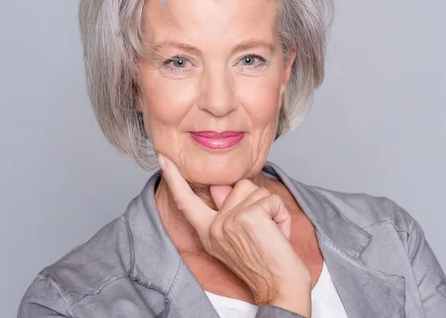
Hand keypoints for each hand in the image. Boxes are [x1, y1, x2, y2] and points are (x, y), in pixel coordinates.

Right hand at [158, 154, 311, 316]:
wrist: (280, 287)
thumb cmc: (265, 263)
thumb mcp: (236, 237)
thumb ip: (226, 210)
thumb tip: (220, 187)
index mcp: (207, 232)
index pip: (186, 201)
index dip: (174, 178)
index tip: (163, 158)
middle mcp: (214, 227)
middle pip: (238, 187)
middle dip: (258, 203)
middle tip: (263, 231)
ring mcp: (229, 221)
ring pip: (257, 190)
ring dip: (272, 209)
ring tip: (271, 233)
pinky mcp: (248, 217)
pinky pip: (272, 200)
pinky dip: (282, 215)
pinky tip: (279, 234)